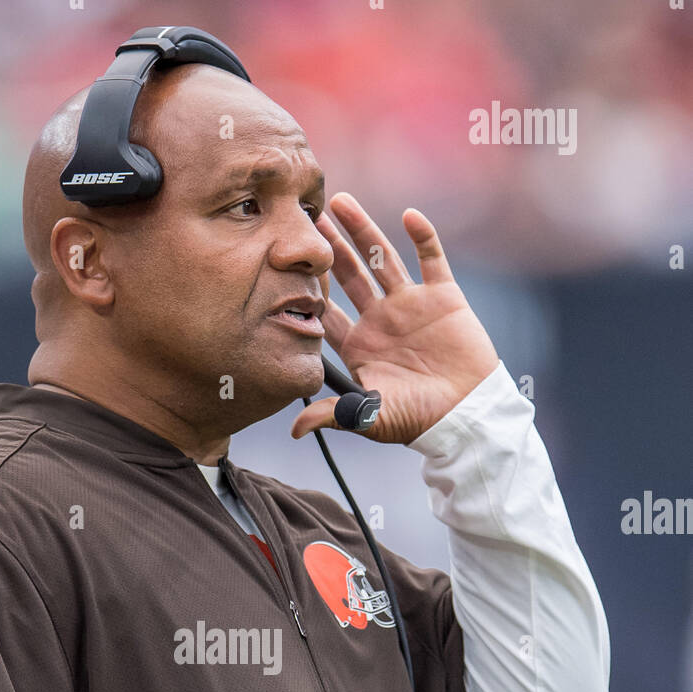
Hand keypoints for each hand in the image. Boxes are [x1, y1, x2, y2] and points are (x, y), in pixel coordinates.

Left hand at [291, 194, 499, 444]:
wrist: (466, 413)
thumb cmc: (418, 420)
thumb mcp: (368, 417)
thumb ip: (332, 415)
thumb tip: (293, 430)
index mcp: (359, 345)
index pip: (326, 311)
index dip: (307, 289)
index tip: (285, 265)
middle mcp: (381, 319)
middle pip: (348, 275)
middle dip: (329, 248)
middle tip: (307, 218)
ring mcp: (410, 304)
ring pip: (381, 258)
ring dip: (362, 230)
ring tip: (340, 201)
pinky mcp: (443, 296)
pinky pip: (432, 258)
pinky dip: (422, 236)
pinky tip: (408, 215)